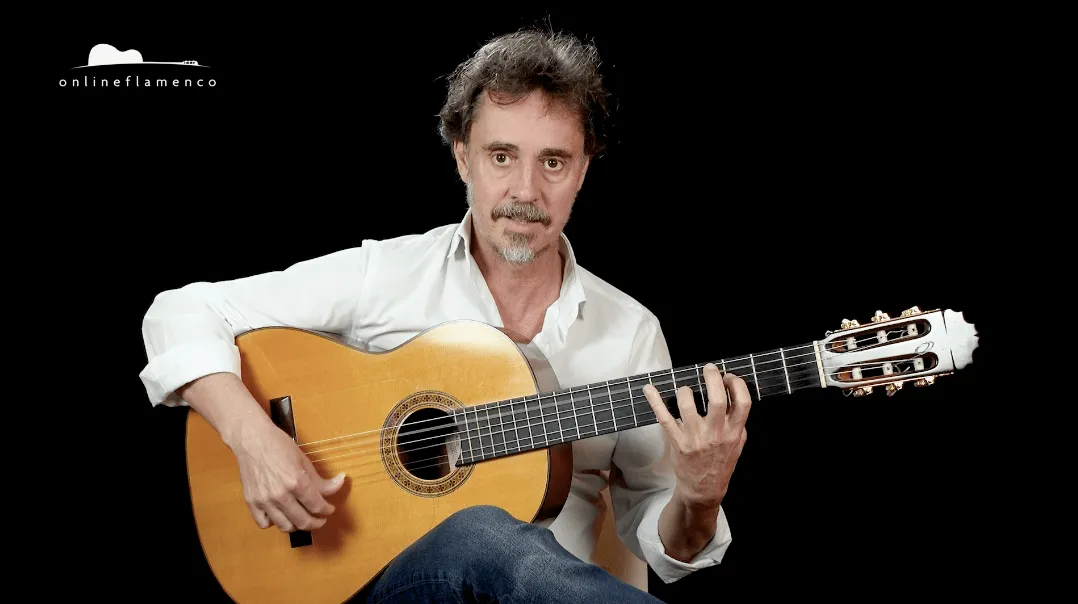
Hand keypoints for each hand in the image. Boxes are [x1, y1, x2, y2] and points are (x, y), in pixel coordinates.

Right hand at [231, 419, 345, 531]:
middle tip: (320, 519)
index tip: (329, 509)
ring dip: (297, 525)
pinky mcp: (251, 502)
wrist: (251, 440)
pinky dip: (274, 522)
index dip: (327, 510)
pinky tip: (280, 515)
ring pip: (285, 526)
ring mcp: (264, 500)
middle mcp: (280, 495)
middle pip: (303, 521)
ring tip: (302, 519)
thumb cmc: (278, 445)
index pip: (317, 505)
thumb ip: (320, 479)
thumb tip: (339, 483)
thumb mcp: (304, 460)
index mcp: (296, 482)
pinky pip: (264, 523)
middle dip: (316, 523)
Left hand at [642, 363, 750, 509]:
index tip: (729, 377)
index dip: (737, 384)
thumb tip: (733, 393)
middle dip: (712, 378)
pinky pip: (664, 418)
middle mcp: (716, 433)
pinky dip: (655, 401)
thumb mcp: (738, 444)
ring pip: (688, 404)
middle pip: (716, 399)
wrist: (704, 489)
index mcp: (734, 432)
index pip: (742, 402)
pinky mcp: (677, 442)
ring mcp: (695, 437)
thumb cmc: (721, 463)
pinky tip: (648, 389)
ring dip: (686, 390)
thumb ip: (737, 422)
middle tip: (708, 368)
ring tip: (686, 390)